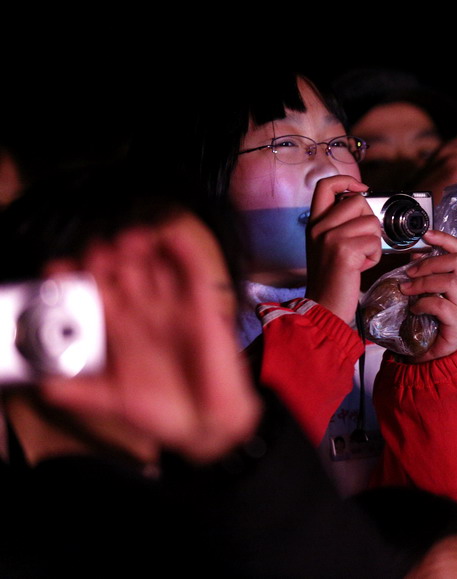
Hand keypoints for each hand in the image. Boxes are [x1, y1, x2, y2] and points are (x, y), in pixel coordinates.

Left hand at [38, 216, 261, 463]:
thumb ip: (78, 392)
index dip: (73, 277)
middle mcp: (141, 312)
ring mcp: (171, 306)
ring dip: (140, 247)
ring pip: (153, 264)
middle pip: (119, 271)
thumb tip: (43, 383)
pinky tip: (169, 239)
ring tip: (130, 242)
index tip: (60, 269)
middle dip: (106, 256)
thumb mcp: (112, 403)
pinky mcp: (200, 306)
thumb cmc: (162, 412)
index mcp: (116, 330)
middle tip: (99, 254)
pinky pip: (192, 271)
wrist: (207, 425)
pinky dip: (183, 252)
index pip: (90, 293)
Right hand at [304, 175, 381, 321]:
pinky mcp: (345, 250)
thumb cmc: (331, 278)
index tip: (362, 188)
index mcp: (314, 223)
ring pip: (371, 222)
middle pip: (358, 201)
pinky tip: (360, 267)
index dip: (347, 180)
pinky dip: (374, 256)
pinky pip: (374, 242)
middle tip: (359, 243)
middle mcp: (319, 227)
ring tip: (359, 258)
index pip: (326, 185)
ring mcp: (331, 237)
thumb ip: (339, 223)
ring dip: (373, 242)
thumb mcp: (327, 244)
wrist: (323, 306)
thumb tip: (362, 202)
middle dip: (368, 221)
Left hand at [398, 230, 456, 362]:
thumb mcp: (428, 293)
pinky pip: (441, 304)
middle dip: (429, 263)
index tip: (425, 235)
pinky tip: (414, 308)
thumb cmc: (429, 325)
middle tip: (409, 272)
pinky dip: (424, 302)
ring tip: (407, 290)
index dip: (444, 239)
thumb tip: (416, 254)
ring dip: (424, 282)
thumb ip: (426, 274)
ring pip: (450, 281)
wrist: (432, 358)